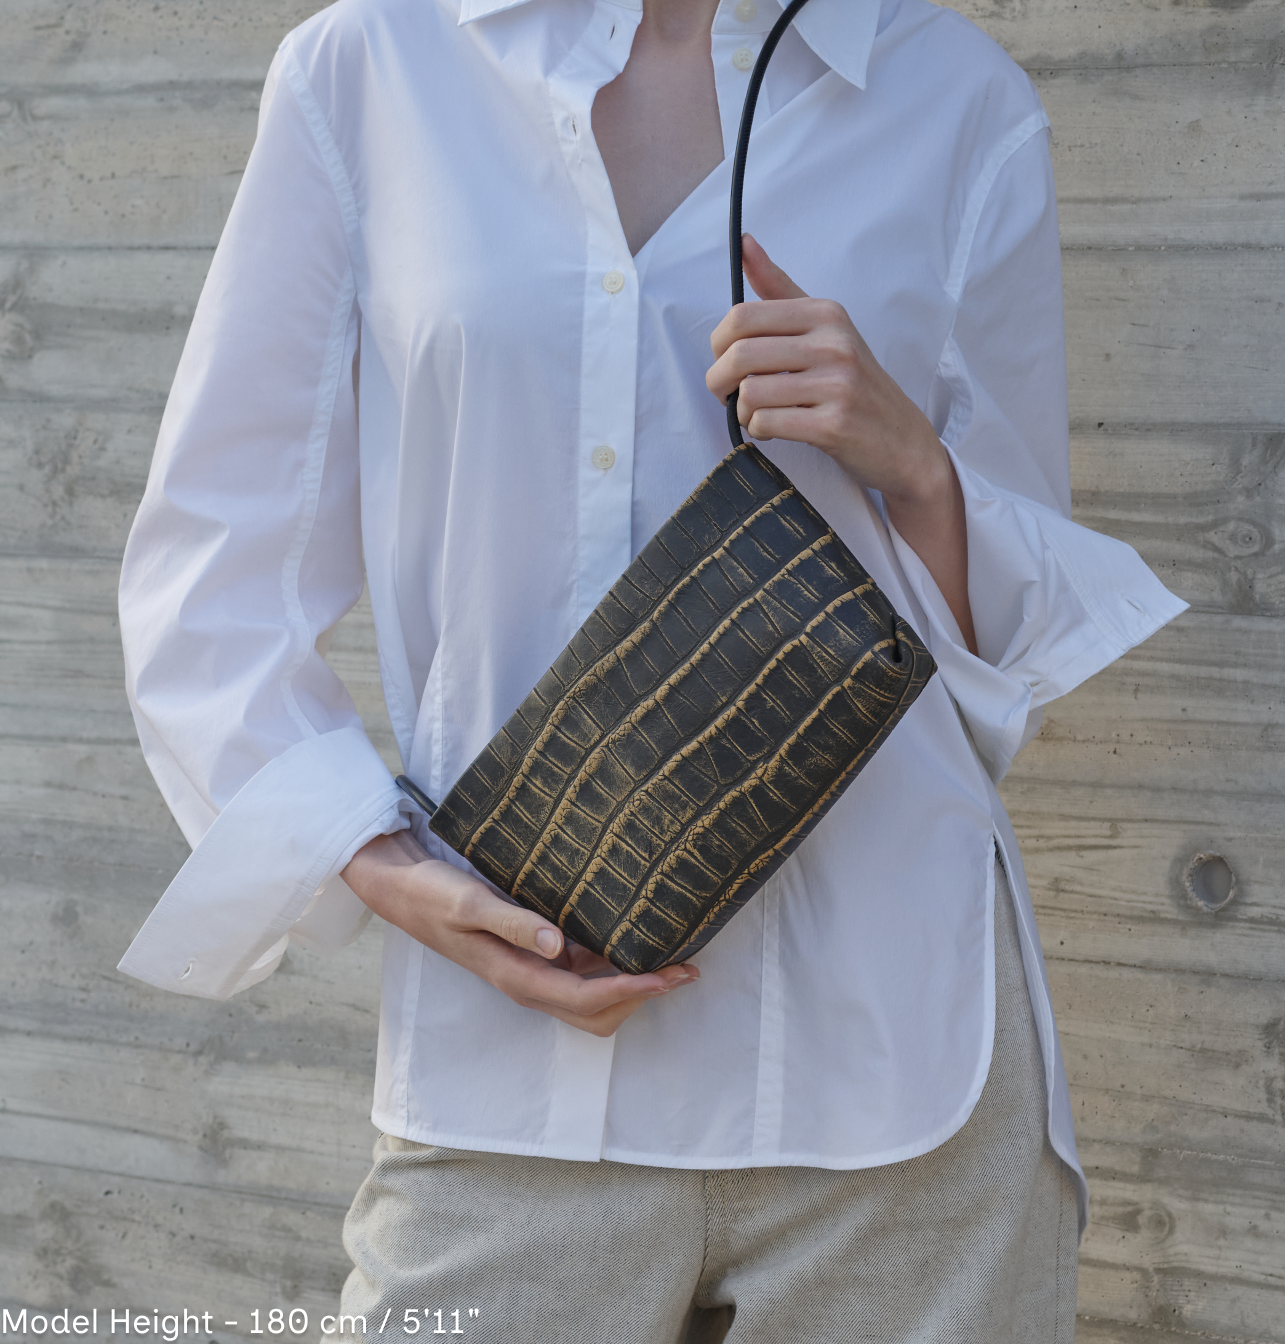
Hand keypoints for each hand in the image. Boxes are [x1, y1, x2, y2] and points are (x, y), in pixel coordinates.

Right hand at [342, 831, 698, 1036]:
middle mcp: (527, 983)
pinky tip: (628, 943)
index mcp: (517, 976)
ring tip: (670, 959)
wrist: (401, 890)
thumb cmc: (434, 895)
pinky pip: (579, 978)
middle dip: (642, 997)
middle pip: (597, 1013)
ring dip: (631, 989)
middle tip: (684, 968)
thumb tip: (560, 945)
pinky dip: (611, 971)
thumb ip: (515, 923)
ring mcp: (528, 973)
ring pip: (590, 1002)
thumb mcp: (471, 903)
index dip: (634, 991)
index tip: (672, 975)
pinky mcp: (529, 957)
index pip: (587, 999)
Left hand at [706, 234, 976, 652]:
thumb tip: (744, 243)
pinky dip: (758, 430)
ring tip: (757, 414)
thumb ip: (781, 290)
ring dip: (741, 410)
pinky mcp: (834, 424)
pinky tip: (773, 430)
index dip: (719, 344)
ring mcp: (837, 384)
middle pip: (740, 353)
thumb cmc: (855, 385)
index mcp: (827, 313)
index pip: (743, 316)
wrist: (904, 442)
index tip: (725, 361)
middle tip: (727, 395)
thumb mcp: (826, 330)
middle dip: (719, 380)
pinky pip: (766, 422)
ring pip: (750, 392)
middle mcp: (834, 342)